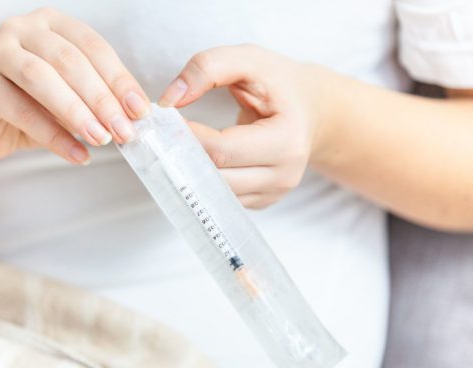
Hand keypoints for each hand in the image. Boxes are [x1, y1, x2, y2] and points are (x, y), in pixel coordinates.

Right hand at [0, 7, 149, 164]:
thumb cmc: (33, 105)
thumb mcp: (72, 98)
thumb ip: (98, 100)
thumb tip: (134, 116)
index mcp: (53, 24)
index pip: (94, 47)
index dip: (120, 80)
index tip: (140, 111)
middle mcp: (23, 28)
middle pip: (70, 61)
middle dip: (102, 99)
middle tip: (125, 131)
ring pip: (42, 78)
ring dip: (77, 112)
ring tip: (102, 139)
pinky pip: (21, 111)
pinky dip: (54, 136)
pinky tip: (77, 154)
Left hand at [159, 44, 331, 207]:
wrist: (312, 109)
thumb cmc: (279, 83)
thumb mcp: (249, 60)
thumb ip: (207, 68)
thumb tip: (170, 100)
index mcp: (287, 140)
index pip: (222, 149)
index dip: (188, 137)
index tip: (165, 122)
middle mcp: (285, 174)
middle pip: (216, 176)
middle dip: (183, 158)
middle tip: (160, 138)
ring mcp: (275, 193)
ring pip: (215, 194)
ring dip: (189, 174)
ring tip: (173, 149)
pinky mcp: (263, 201)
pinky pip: (222, 199)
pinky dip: (203, 183)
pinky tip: (193, 162)